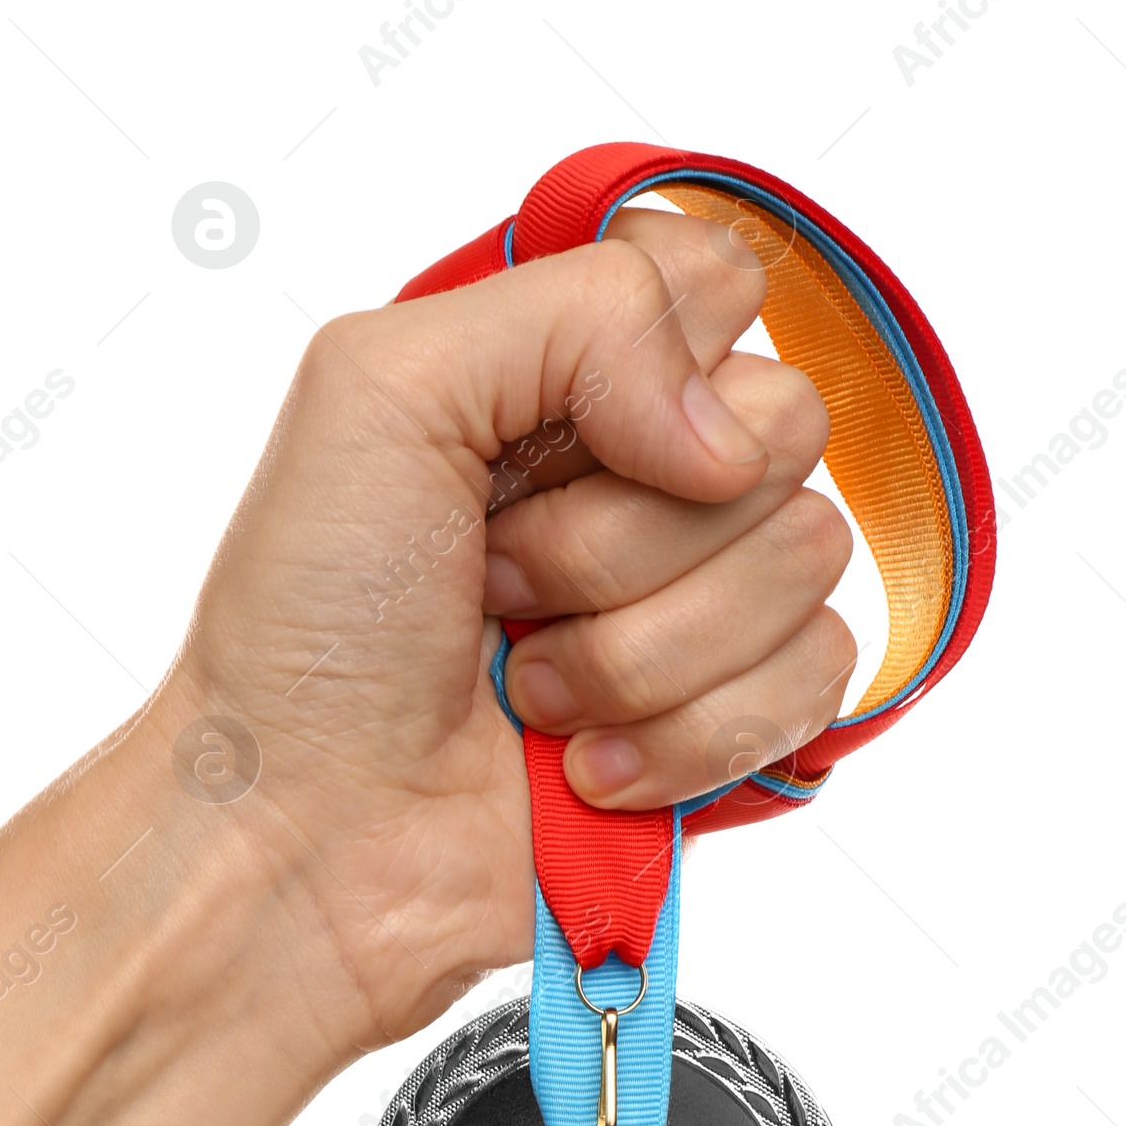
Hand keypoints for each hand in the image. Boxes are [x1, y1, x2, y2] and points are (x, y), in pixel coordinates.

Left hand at [176, 209, 854, 1056]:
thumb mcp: (382, 389)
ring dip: (639, 646)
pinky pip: (817, 679)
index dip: (660, 358)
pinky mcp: (732, 724)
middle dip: (622, 530)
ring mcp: (698, 607)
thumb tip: (729, 428)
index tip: (549, 439)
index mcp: (561, 378)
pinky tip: (582, 767)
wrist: (307, 840)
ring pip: (807, 555)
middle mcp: (641, 481)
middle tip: (499, 582)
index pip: (719, 285)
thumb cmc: (307, 633)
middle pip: (782, 425)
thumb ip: (579, 308)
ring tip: (530, 690)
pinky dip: (684, 735)